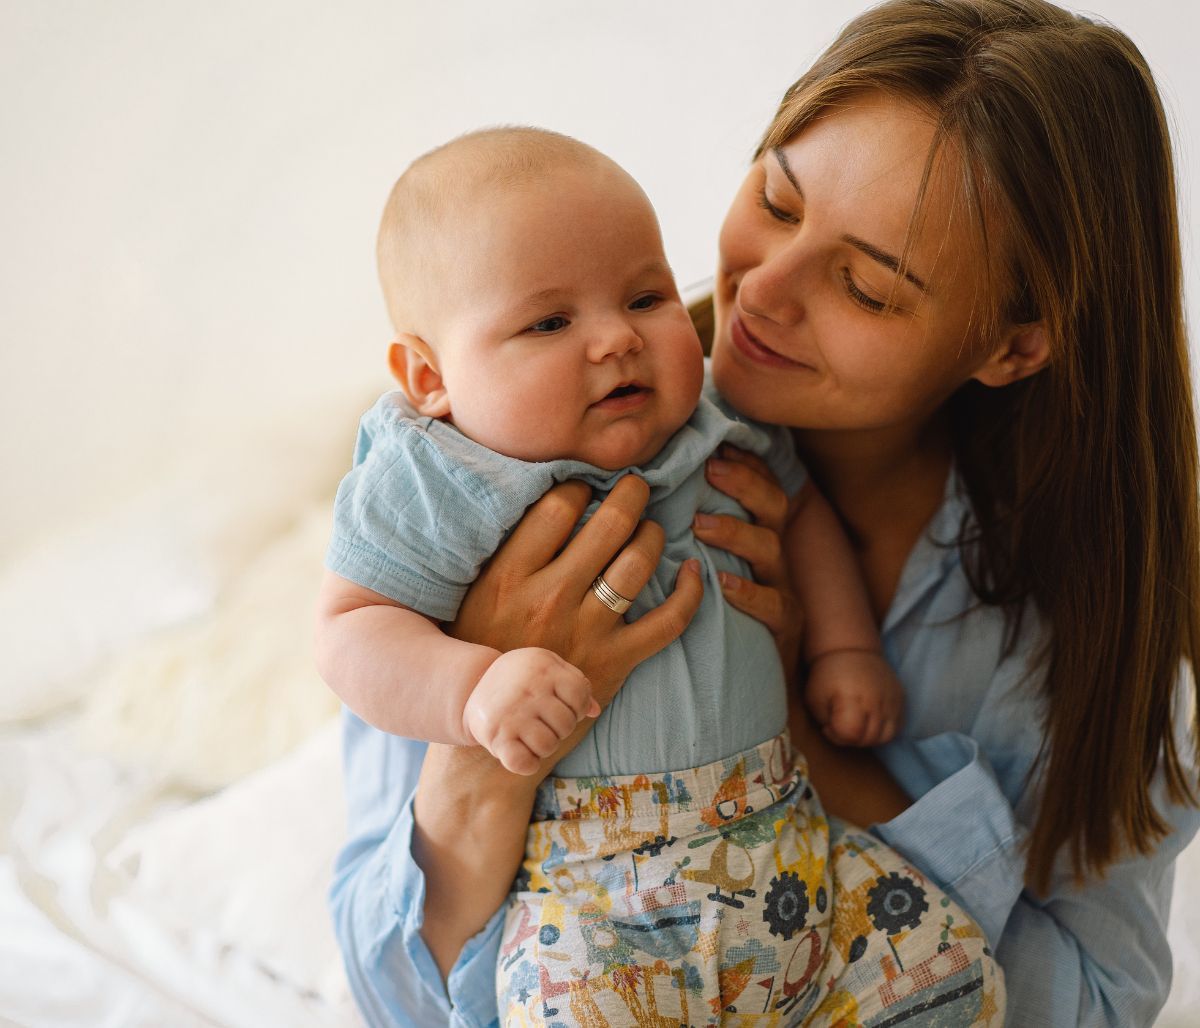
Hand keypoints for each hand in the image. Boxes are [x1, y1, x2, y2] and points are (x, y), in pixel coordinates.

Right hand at [449, 475, 703, 706]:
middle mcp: (549, 598)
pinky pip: (668, 621)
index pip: (558, 506)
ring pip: (638, 563)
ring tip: (652, 527)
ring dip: (653, 534)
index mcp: (508, 576)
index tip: (586, 486)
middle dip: (631, 494)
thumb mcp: (475, 594)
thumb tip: (539, 496)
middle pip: (607, 525)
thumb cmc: (481, 649)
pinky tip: (693, 571)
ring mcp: (586, 631)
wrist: (492, 724)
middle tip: (637, 486)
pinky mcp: (615, 662)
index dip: (580, 485)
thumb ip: (504, 551)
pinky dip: (689, 592)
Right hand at [463, 648, 598, 775]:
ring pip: (548, 746)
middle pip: (566, 724)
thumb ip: (574, 684)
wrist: (473, 685)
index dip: (576, 706)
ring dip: (543, 746)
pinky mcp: (496, 737)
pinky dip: (527, 764)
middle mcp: (528, 689)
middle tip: (541, 721)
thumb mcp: (547, 668)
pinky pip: (524, 763)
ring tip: (530, 733)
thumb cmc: (521, 678)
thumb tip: (594, 710)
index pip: (579, 696)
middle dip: (559, 728)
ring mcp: (512, 713)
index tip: (560, 705)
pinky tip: (520, 751)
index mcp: (544, 667)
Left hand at [693, 446, 802, 674]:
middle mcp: (774, 557)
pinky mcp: (783, 627)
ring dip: (736, 532)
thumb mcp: (711, 565)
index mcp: (757, 536)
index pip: (758, 487)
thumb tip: (650, 491)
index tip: (718, 444)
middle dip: (745, 483)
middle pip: (772, 507)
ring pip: (771, 549)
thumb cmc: (719, 616)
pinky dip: (749, 593)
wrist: (754, 682)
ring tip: (701, 525)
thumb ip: (693, 529)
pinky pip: (773, 606)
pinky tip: (723, 584)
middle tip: (710, 470)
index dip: (744, 463)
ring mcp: (782, 590)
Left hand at [805, 648, 903, 746]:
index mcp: (852, 697)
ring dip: (869, 738)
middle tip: (840, 725)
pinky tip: (869, 721)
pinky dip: (883, 731)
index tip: (827, 725)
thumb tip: (839, 735)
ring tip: (855, 725)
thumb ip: (825, 722)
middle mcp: (876, 700)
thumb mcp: (814, 698)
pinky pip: (897, 726)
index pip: (851, 733)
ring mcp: (892, 700)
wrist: (852, 650)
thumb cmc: (828, 675)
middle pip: (869, 739)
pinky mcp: (901, 699)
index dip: (836, 736)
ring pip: (886, 737)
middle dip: (851, 739)